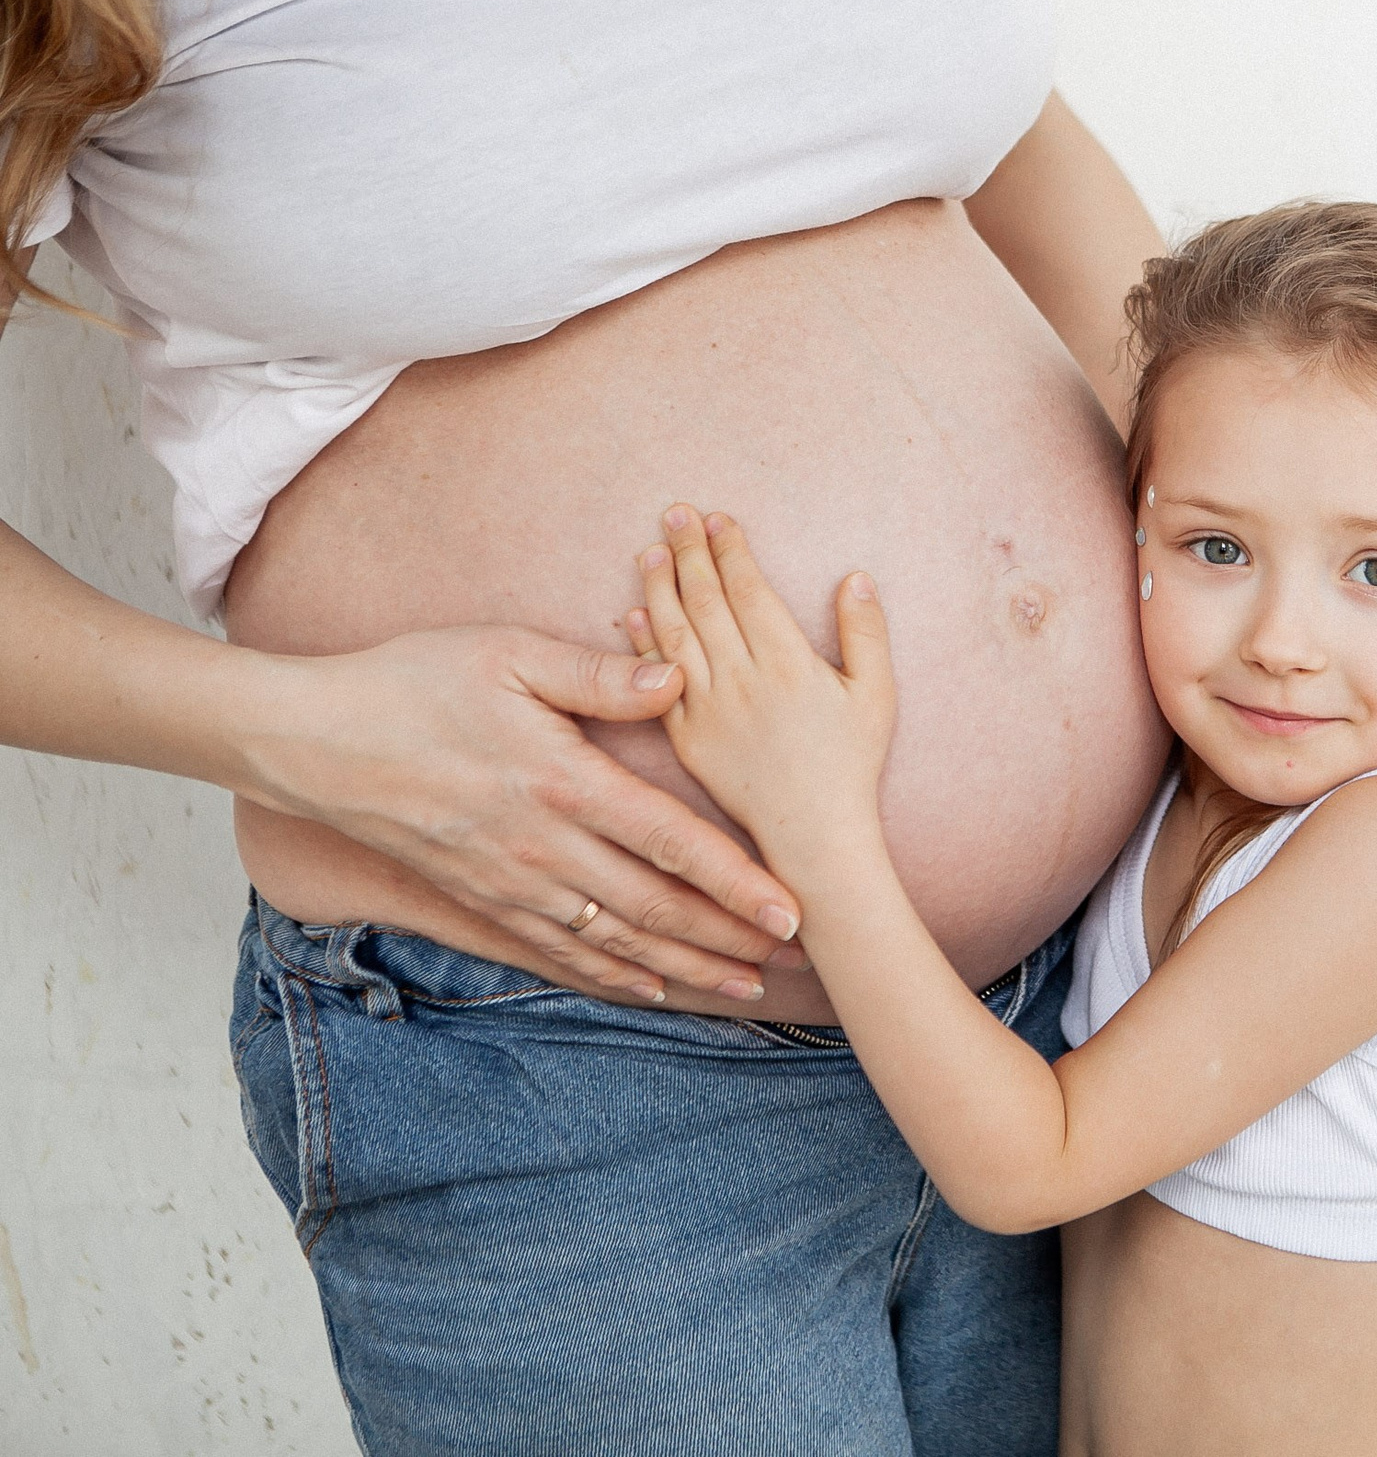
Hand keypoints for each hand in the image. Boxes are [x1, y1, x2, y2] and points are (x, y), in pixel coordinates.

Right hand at [241, 623, 805, 1003]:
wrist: (311, 740)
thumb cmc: (413, 681)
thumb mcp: (508, 654)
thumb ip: (598, 675)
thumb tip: (678, 678)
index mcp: (561, 783)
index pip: (670, 841)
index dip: (735, 881)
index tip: (790, 911)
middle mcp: (540, 848)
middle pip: (655, 907)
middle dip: (730, 939)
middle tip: (797, 963)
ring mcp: (508, 883)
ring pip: (614, 942)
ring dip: (684, 968)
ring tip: (744, 987)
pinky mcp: (478, 901)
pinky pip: (556, 953)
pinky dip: (610, 976)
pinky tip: (650, 990)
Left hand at [626, 505, 896, 860]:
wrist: (814, 835)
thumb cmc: (851, 763)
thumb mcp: (877, 695)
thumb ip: (866, 634)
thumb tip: (855, 578)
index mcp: (788, 665)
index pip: (748, 591)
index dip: (730, 550)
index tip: (718, 518)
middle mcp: (742, 682)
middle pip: (706, 602)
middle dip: (689, 552)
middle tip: (674, 513)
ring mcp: (708, 711)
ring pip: (675, 635)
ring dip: (658, 588)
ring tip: (650, 552)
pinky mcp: (687, 740)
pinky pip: (655, 686)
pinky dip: (642, 646)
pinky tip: (632, 615)